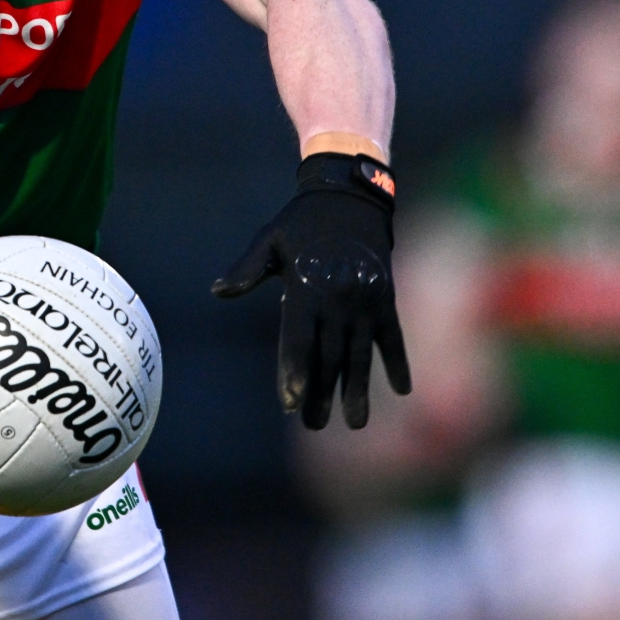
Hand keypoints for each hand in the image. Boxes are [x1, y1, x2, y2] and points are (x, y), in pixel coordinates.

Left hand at [213, 152, 411, 428]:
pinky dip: (398, 361)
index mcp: (306, 286)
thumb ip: (247, 269)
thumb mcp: (270, 239)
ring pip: (361, 353)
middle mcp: (338, 298)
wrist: (352, 194)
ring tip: (355, 422)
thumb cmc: (303, 221)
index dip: (294, 371)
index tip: (291, 402)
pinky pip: (394, 336)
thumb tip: (217, 291)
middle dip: (320, 392)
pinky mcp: (386, 299)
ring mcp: (365, 300)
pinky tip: (403, 390)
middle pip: (328, 355)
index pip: (298, 338)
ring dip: (358, 388)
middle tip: (312, 424)